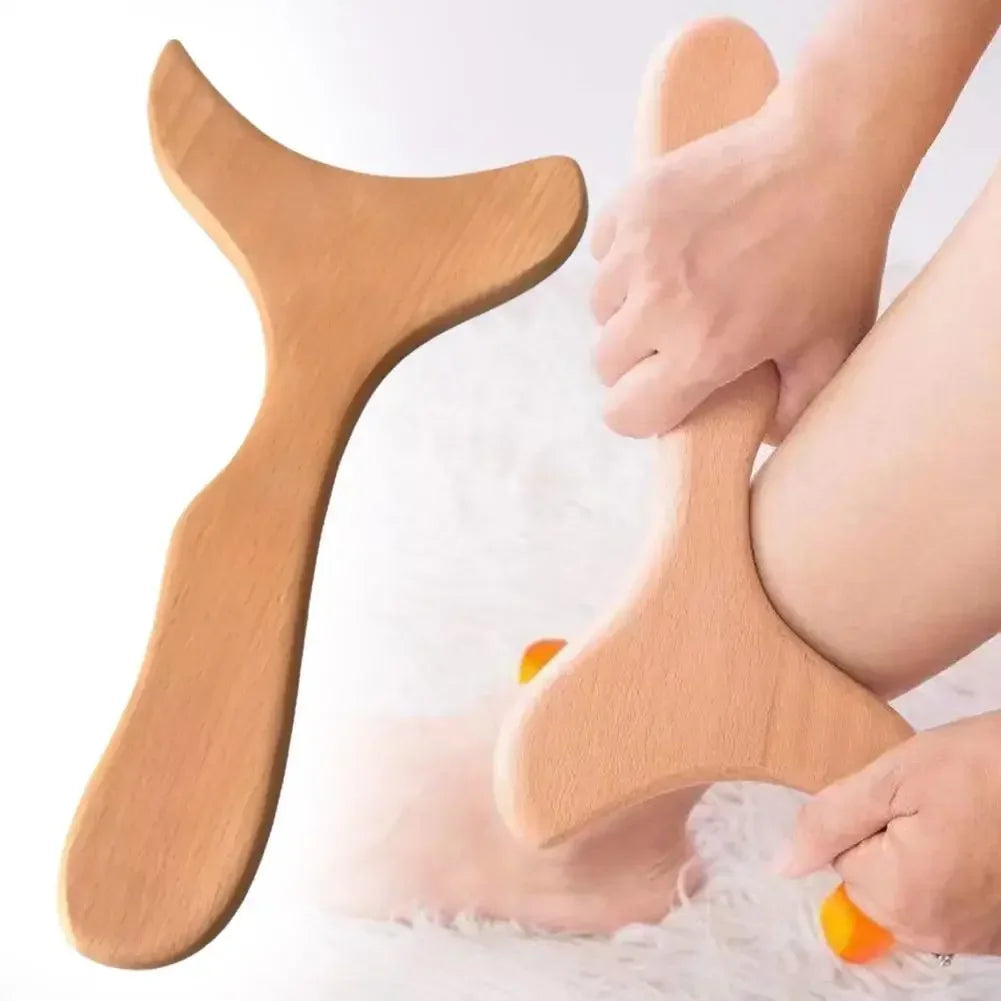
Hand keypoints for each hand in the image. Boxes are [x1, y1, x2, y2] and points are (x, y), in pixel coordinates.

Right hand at [589, 93, 895, 440]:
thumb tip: (757, 440)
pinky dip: (625, 258)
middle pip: (606, 364)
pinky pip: (601, 254)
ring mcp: (639, 251)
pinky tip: (669, 248)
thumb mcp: (834, 347)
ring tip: (675, 288)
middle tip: (678, 337)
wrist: (827, 152)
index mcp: (703, 351)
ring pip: (599, 309)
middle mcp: (659, 305)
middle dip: (637, 360)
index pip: (624, 414)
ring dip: (628, 308)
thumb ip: (796, 410)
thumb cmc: (836, 254)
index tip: (663, 394)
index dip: (642, 411)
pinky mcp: (631, 206)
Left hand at [776, 711, 1000, 955]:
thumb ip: (830, 821)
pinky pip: (943, 900)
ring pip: (906, 888)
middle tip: (937, 803)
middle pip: (870, 878)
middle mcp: (933, 932)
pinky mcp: (994, 931)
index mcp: (900, 896)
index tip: (910, 796)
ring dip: (922, 853)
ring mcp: (969, 937)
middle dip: (892, 837)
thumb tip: (781, 865)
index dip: (869, 815)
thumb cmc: (987, 766)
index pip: (841, 854)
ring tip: (961, 818)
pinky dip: (952, 870)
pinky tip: (977, 837)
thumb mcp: (895, 777)